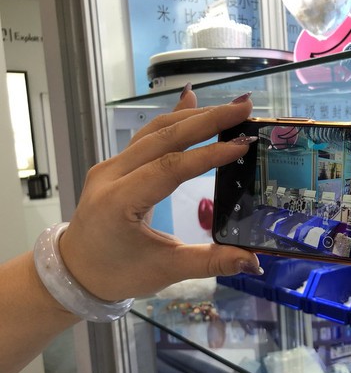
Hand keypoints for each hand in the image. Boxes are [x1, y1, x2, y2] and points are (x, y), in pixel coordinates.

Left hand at [58, 89, 260, 301]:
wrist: (75, 271)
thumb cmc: (117, 273)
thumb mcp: (166, 270)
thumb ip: (211, 262)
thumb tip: (253, 261)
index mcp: (120, 201)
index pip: (170, 168)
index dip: (208, 155)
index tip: (242, 144)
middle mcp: (111, 175)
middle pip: (164, 137)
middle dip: (208, 120)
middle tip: (244, 108)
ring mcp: (111, 166)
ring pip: (156, 131)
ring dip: (194, 116)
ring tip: (229, 109)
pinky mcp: (116, 165)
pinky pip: (146, 135)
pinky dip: (173, 119)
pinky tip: (191, 99)